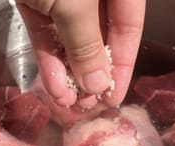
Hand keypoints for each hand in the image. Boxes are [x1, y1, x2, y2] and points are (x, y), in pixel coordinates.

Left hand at [16, 0, 145, 107]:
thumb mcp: (76, 4)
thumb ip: (87, 45)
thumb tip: (97, 84)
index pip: (128, 31)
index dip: (123, 67)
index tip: (114, 98)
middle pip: (100, 38)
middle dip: (92, 74)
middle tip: (87, 106)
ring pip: (71, 39)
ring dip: (69, 73)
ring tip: (68, 103)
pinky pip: (46, 32)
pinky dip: (48, 58)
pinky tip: (52, 86)